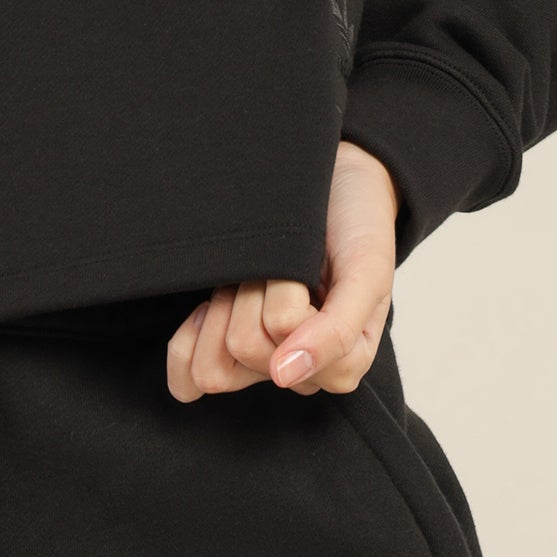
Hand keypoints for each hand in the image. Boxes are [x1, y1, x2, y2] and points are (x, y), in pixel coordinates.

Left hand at [165, 141, 399, 402]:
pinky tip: (215, 299)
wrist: (338, 180)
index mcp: (342, 363)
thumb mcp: (366, 272)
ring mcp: (265, 355)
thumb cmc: (358, 224)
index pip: (282, 356)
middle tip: (279, 266)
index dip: (284, 303)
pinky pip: (190, 373)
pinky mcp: (231, 340)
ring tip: (260, 272)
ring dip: (232, 298)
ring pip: (219, 353)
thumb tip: (284, 377)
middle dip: (253, 295)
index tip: (307, 271)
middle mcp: (302, 367)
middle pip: (244, 350)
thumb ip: (337, 332)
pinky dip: (193, 331)